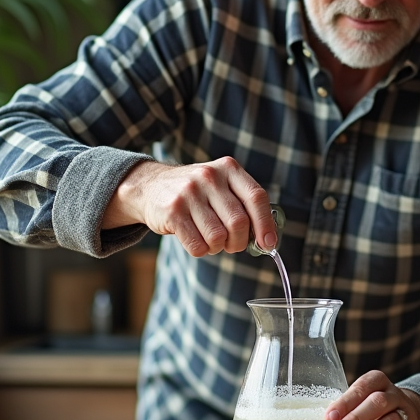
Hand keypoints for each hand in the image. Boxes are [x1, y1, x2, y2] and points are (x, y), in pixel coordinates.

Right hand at [102, 157, 277, 256]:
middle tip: (232, 245)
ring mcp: (189, 192)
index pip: (256, 197)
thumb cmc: (196, 193)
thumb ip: (243, 205)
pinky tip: (194, 239)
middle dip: (239, 242)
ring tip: (209, 239)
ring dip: (217, 247)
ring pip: (218, 237)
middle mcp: (209, 176)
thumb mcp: (220, 186)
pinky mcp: (172, 211)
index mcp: (228, 168)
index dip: (265, 224)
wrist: (150, 186)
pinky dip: (201, 250)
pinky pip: (198, 246)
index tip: (268, 243)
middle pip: (239, 222)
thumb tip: (267, 239)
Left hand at [325, 371, 419, 419]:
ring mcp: (408, 415)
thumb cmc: (375, 409)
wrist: (412, 416)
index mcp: (379, 381)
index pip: (363, 386)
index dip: (346, 402)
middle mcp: (395, 395)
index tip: (330, 418)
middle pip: (378, 404)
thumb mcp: (363, 400)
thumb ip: (348, 408)